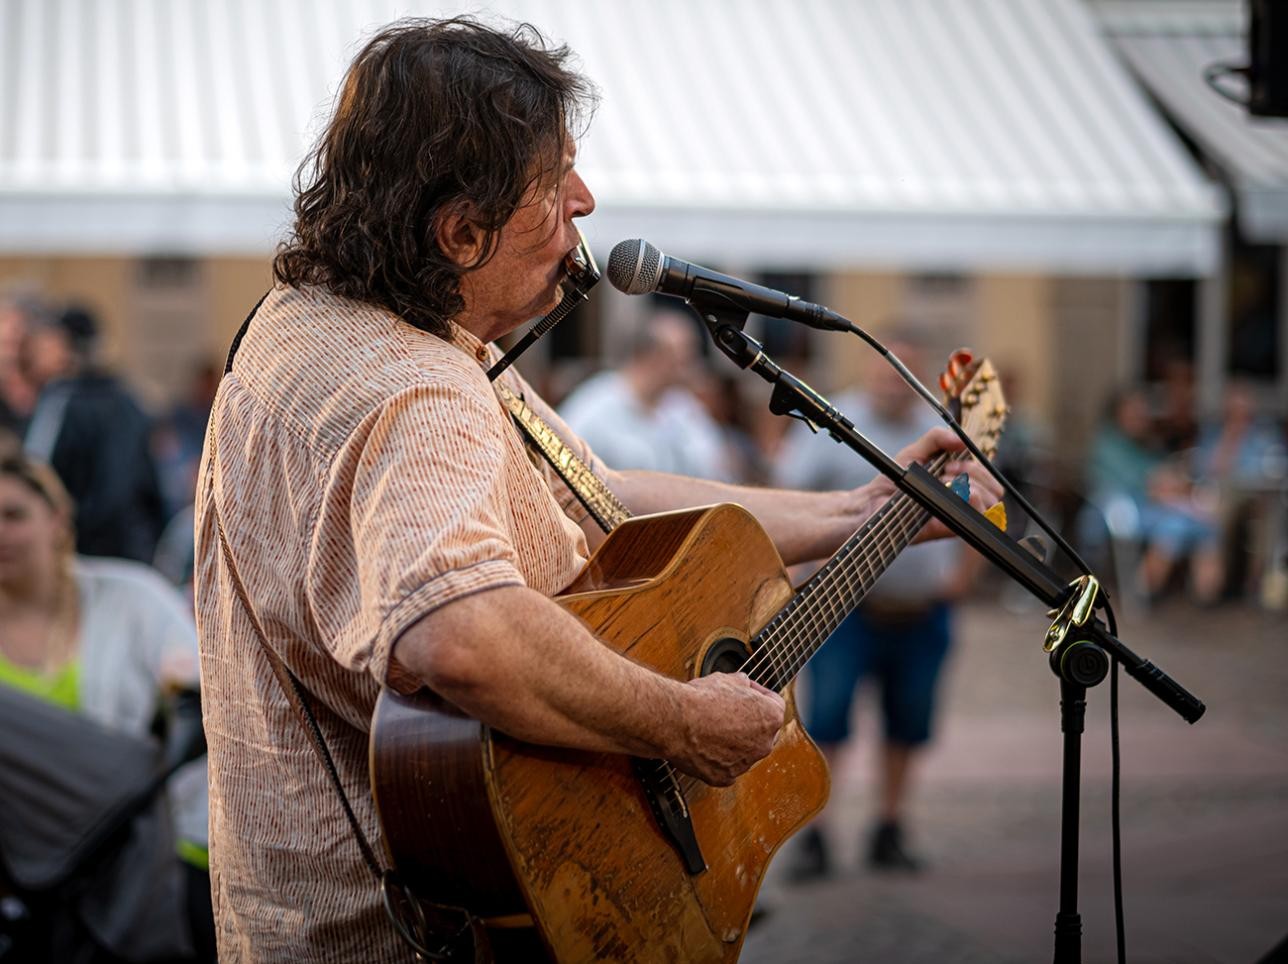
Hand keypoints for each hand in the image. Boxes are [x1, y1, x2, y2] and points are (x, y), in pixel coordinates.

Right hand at [669, 672, 785, 786]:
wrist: (676, 721)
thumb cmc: (701, 699)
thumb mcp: (726, 679)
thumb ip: (741, 684)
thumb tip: (741, 684)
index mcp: (770, 717)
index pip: (775, 704)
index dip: (759, 694)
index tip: (747, 691)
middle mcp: (763, 744)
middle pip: (763, 732)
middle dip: (750, 721)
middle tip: (732, 710)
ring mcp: (745, 764)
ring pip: (744, 752)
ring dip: (734, 741)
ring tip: (712, 726)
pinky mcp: (724, 777)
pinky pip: (725, 767)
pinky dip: (717, 758)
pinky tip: (705, 744)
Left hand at [862, 426, 1004, 542]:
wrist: (871, 502)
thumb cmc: (893, 479)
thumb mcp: (915, 451)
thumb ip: (937, 439)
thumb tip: (961, 440)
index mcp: (961, 484)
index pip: (990, 479)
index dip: (978, 467)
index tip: (950, 462)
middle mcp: (963, 502)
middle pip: (995, 492)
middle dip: (976, 474)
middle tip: (947, 471)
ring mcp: (958, 518)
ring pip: (990, 505)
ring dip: (971, 486)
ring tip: (944, 482)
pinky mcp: (950, 530)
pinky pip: (975, 520)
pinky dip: (968, 501)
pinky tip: (949, 492)